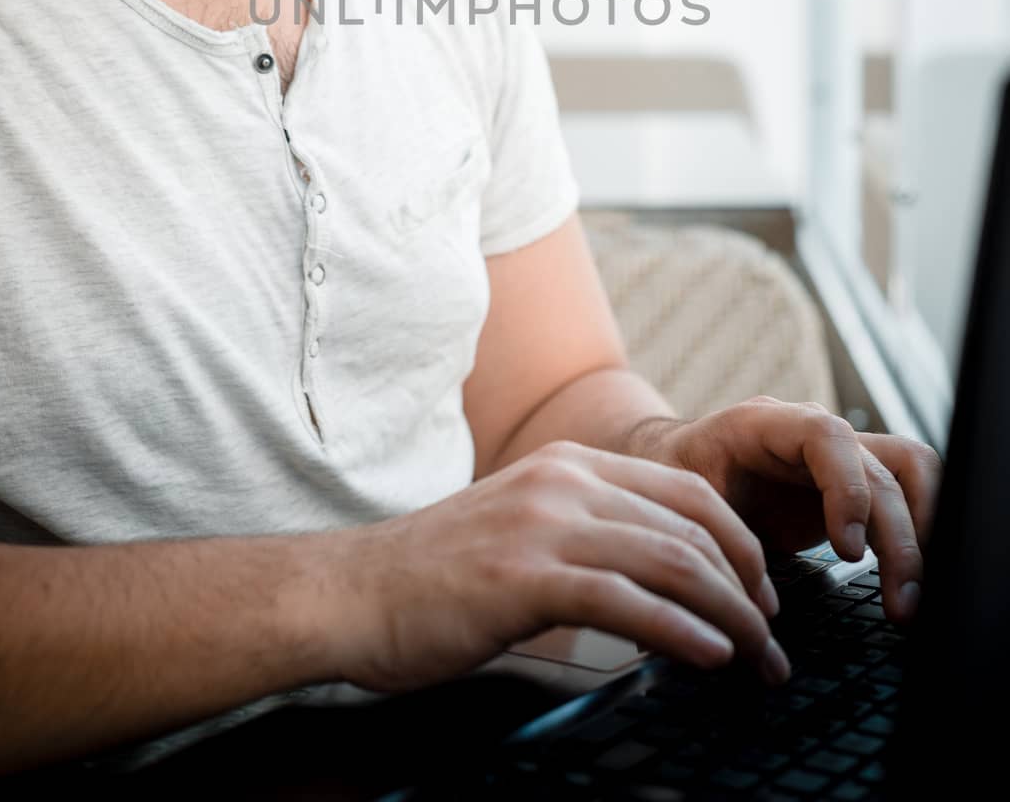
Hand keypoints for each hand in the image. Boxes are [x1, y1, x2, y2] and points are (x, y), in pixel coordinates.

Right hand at [326, 439, 790, 694]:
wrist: (351, 592)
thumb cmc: (434, 578)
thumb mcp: (522, 531)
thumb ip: (587, 537)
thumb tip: (660, 580)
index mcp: (569, 466)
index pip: (687, 492)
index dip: (739, 544)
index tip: (762, 596)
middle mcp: (564, 482)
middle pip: (692, 525)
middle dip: (748, 588)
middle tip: (774, 640)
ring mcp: (544, 525)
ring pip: (670, 561)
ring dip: (730, 617)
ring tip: (758, 660)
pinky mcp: (524, 577)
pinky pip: (627, 601)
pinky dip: (681, 632)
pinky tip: (710, 659)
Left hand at [637, 397, 942, 625]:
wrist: (676, 462)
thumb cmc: (673, 480)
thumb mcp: (678, 503)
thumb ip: (700, 542)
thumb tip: (723, 611)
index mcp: (762, 424)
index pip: (827, 435)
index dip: (847, 489)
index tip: (848, 552)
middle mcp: (810, 430)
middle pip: (881, 466)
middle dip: (900, 537)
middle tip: (899, 603)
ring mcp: (838, 452)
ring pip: (910, 472)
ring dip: (923, 534)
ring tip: (912, 598)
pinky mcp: (853, 481)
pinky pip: (907, 491)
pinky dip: (921, 531)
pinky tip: (910, 580)